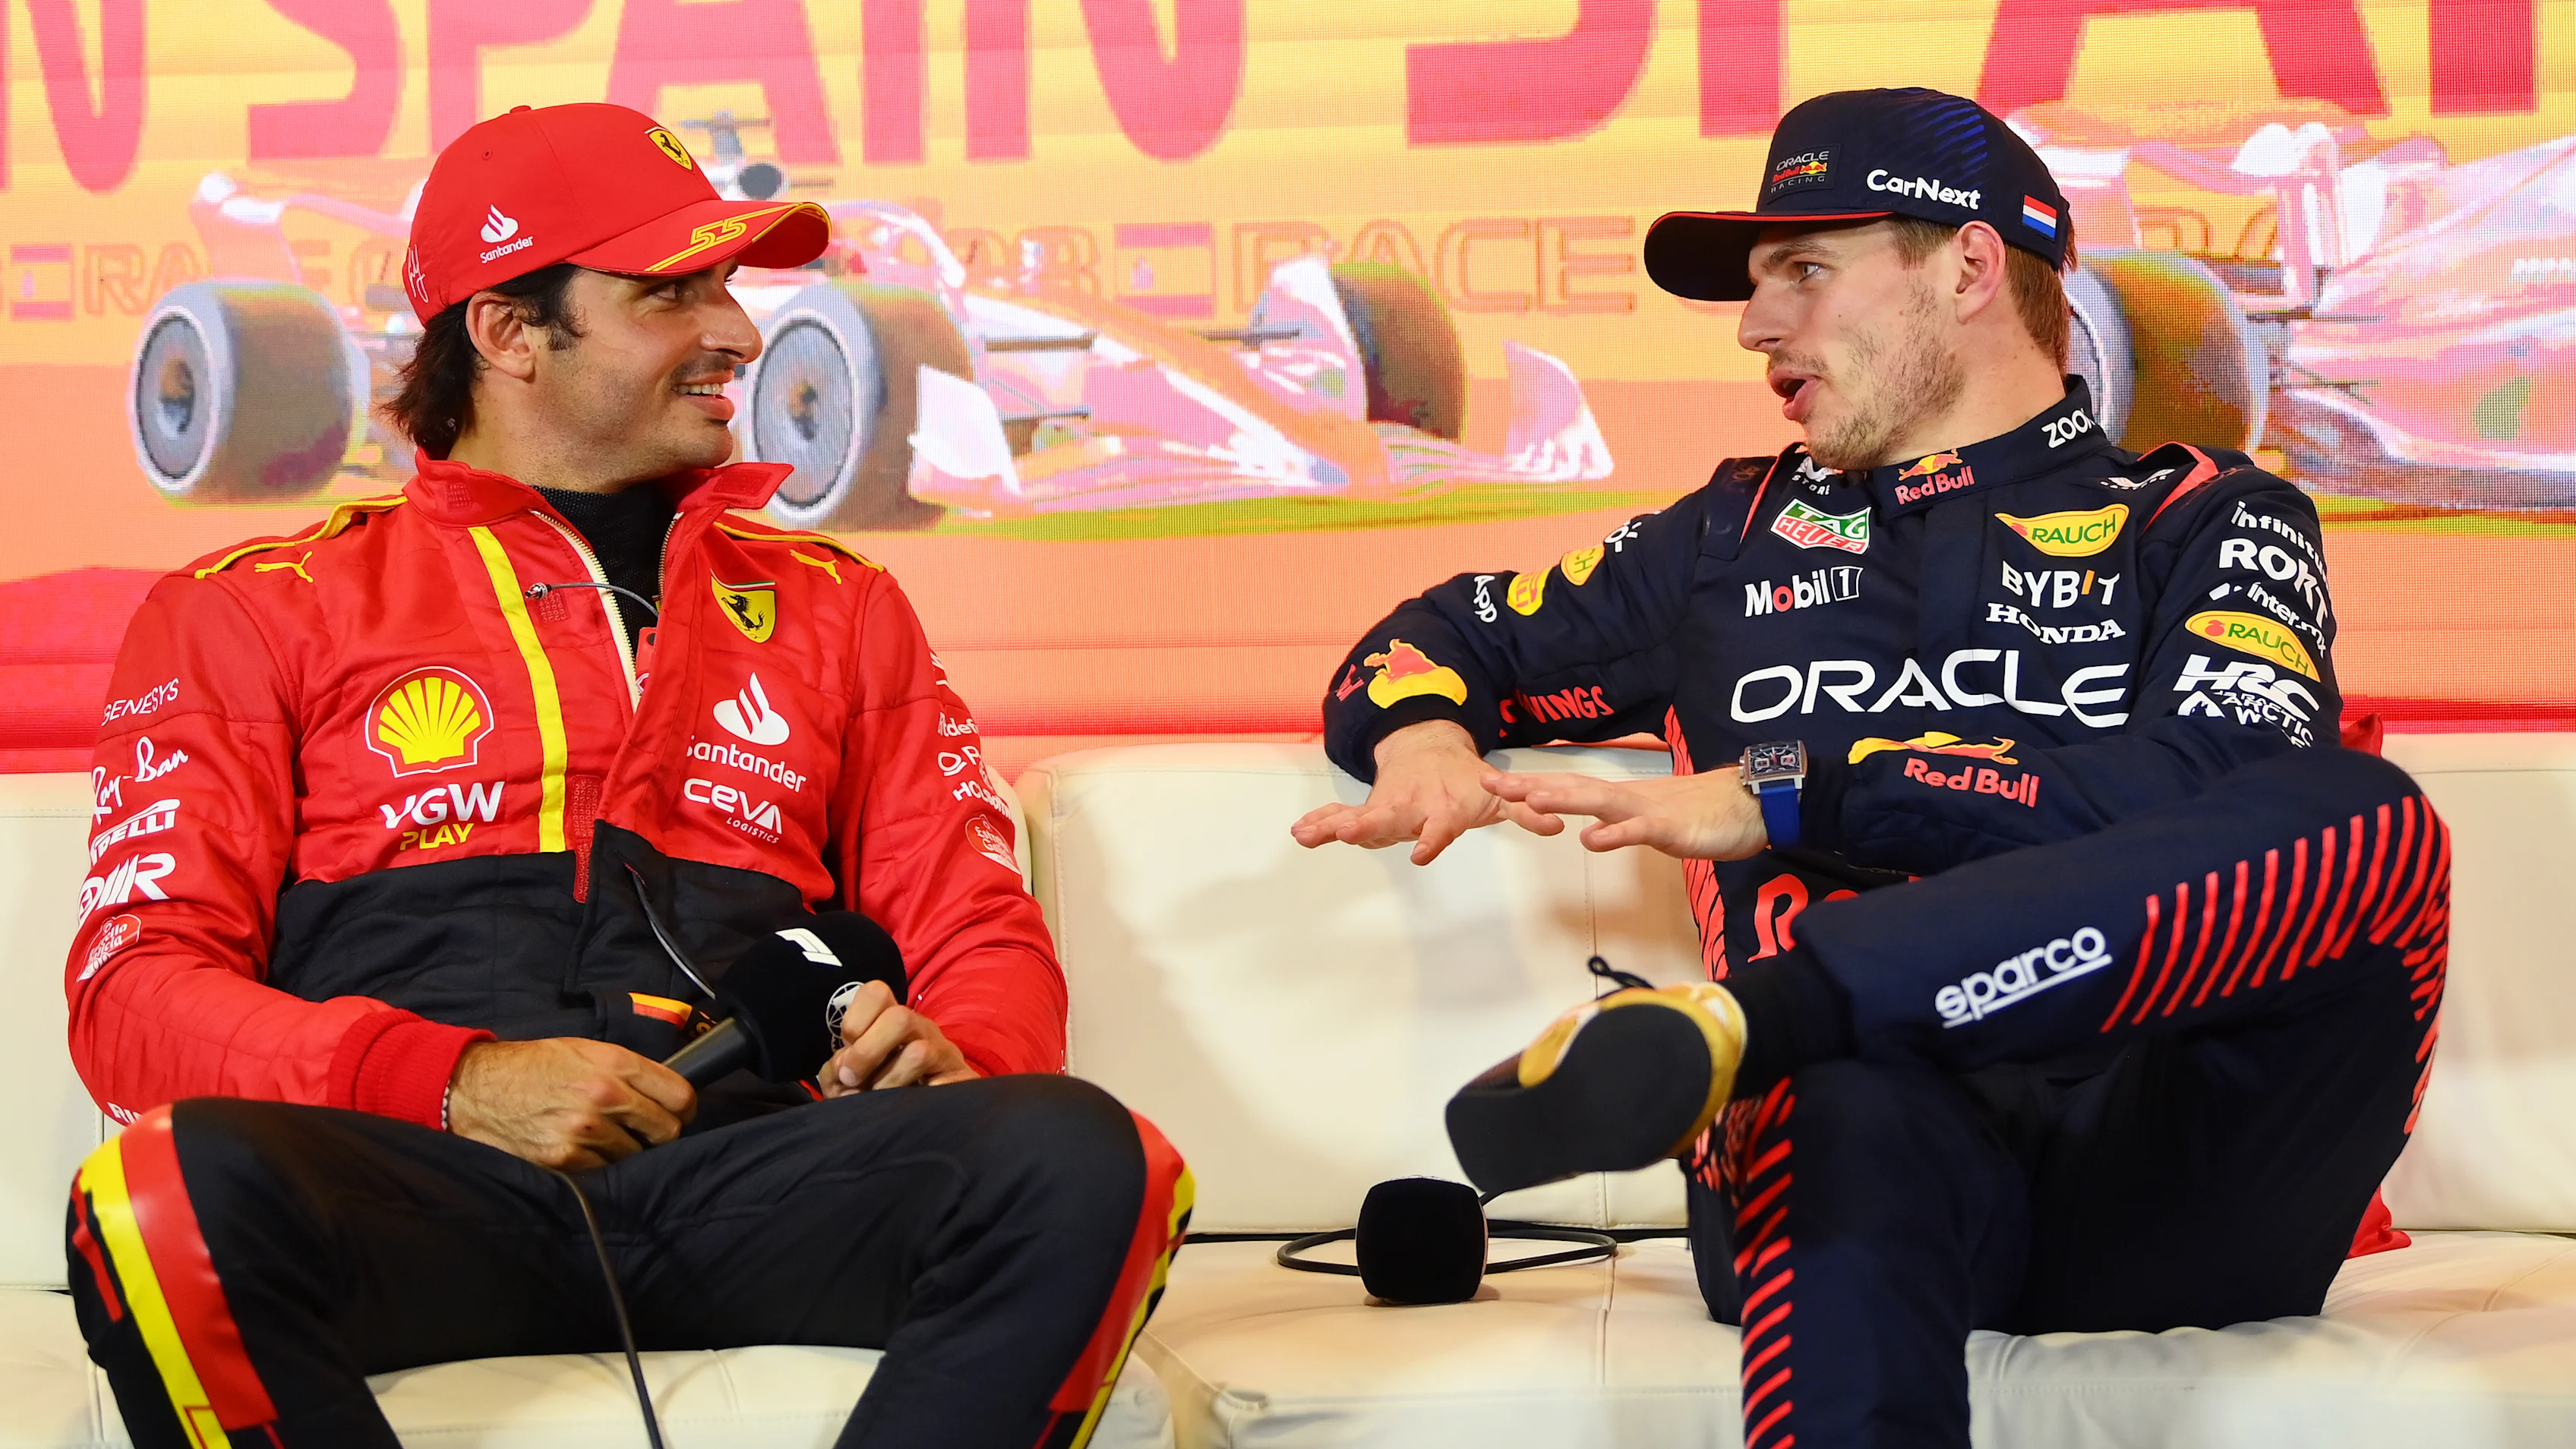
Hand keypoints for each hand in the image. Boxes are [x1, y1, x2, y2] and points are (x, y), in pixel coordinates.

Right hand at [446, 1038, 696, 1169]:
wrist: (478, 1089)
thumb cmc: (532, 1066)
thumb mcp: (584, 1049)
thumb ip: (626, 1069)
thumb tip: (664, 1090)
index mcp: (615, 1064)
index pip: (680, 1095)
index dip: (684, 1108)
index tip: (678, 1113)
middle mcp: (605, 1096)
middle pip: (667, 1131)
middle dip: (660, 1133)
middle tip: (645, 1131)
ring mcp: (586, 1130)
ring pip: (636, 1155)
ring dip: (627, 1150)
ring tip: (604, 1137)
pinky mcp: (566, 1159)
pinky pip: (605, 1170)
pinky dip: (600, 1164)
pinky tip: (584, 1149)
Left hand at [819, 980, 981, 1095]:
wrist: (930, 1114)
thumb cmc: (883, 1088)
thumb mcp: (854, 1077)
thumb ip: (838, 1072)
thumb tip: (843, 1076)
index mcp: (893, 1019)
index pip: (876, 993)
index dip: (854, 1021)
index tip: (844, 1054)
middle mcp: (922, 1029)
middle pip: (899, 1017)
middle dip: (867, 1051)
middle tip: (851, 1079)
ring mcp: (945, 1053)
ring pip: (919, 1052)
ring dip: (889, 1082)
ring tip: (879, 1100)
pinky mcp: (963, 1080)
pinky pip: (942, 1087)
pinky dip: (917, 1101)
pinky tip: (908, 1109)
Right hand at [1289, 720, 1564, 864]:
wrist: (1430, 749)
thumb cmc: (1466, 782)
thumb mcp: (1498, 796)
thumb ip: (1525, 813)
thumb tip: (1558, 825)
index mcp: (1441, 808)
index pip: (1438, 827)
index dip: (1431, 838)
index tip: (1421, 853)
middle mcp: (1409, 808)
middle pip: (1387, 820)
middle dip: (1366, 828)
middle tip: (1346, 833)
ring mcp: (1385, 808)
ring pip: (1356, 817)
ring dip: (1331, 825)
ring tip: (1306, 833)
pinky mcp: (1367, 810)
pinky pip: (1339, 817)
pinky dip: (1320, 823)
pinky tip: (1299, 831)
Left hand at [1481, 766, 1770, 860]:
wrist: (1750, 805)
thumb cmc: (1701, 814)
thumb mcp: (1651, 821)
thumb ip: (1620, 824)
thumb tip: (1590, 832)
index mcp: (1620, 797)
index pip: (1567, 786)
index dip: (1530, 784)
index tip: (1493, 781)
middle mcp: (1627, 798)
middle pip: (1571, 787)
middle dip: (1529, 786)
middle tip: (1489, 782)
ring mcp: (1648, 810)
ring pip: (1599, 802)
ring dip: (1564, 800)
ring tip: (1530, 800)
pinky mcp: (1671, 828)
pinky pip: (1639, 832)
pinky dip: (1615, 836)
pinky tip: (1591, 841)